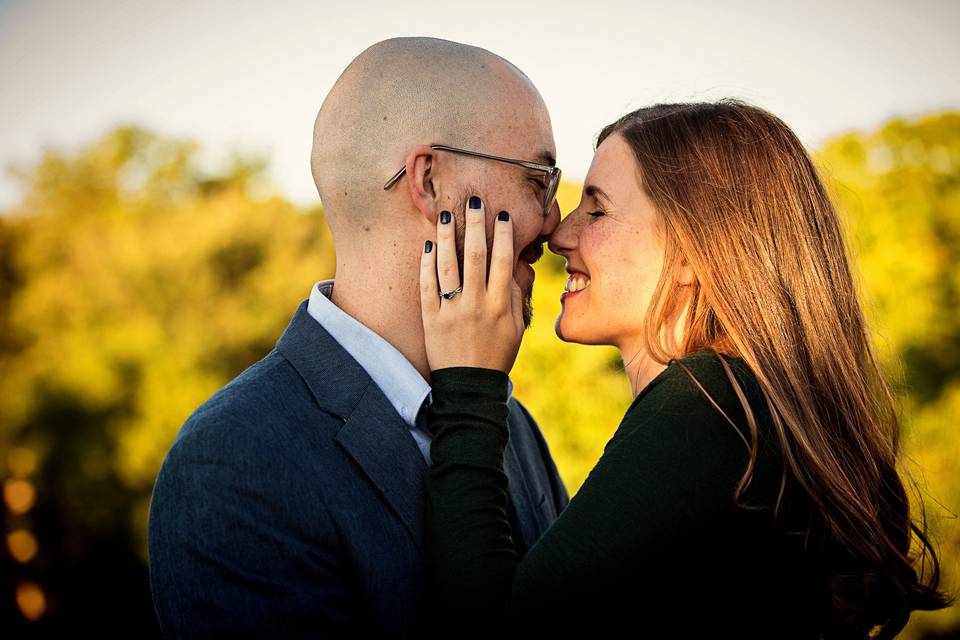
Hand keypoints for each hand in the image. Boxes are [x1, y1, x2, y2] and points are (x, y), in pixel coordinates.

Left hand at [419, 196, 524, 373]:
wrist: (469, 387)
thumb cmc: (496, 356)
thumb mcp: (515, 328)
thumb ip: (514, 296)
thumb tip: (511, 266)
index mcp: (500, 305)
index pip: (503, 260)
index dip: (503, 235)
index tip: (501, 215)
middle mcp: (476, 303)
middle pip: (476, 255)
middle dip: (475, 224)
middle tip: (473, 199)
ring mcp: (452, 310)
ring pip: (448, 265)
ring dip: (447, 236)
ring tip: (446, 213)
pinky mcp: (431, 318)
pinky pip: (427, 285)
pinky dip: (427, 264)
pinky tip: (428, 244)